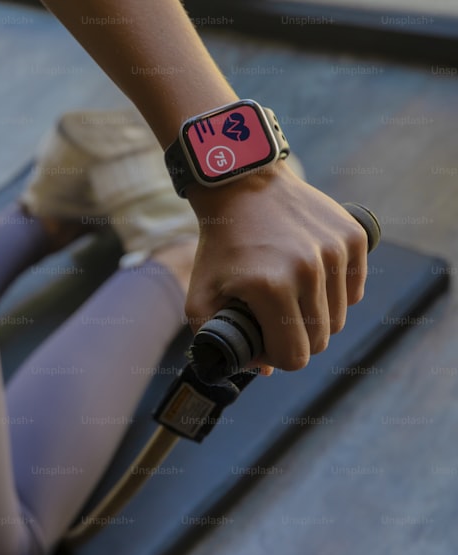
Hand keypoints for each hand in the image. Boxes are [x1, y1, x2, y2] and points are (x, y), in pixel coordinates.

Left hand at [183, 161, 368, 372]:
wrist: (242, 185)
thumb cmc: (220, 243)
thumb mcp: (199, 292)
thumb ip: (215, 336)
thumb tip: (262, 370)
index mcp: (271, 288)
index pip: (294, 356)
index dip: (276, 358)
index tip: (263, 342)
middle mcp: (309, 270)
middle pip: (321, 340)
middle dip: (296, 340)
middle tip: (275, 322)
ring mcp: (335, 252)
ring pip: (341, 317)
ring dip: (316, 317)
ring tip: (289, 298)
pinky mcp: (353, 238)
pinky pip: (354, 289)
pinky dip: (335, 293)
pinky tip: (310, 279)